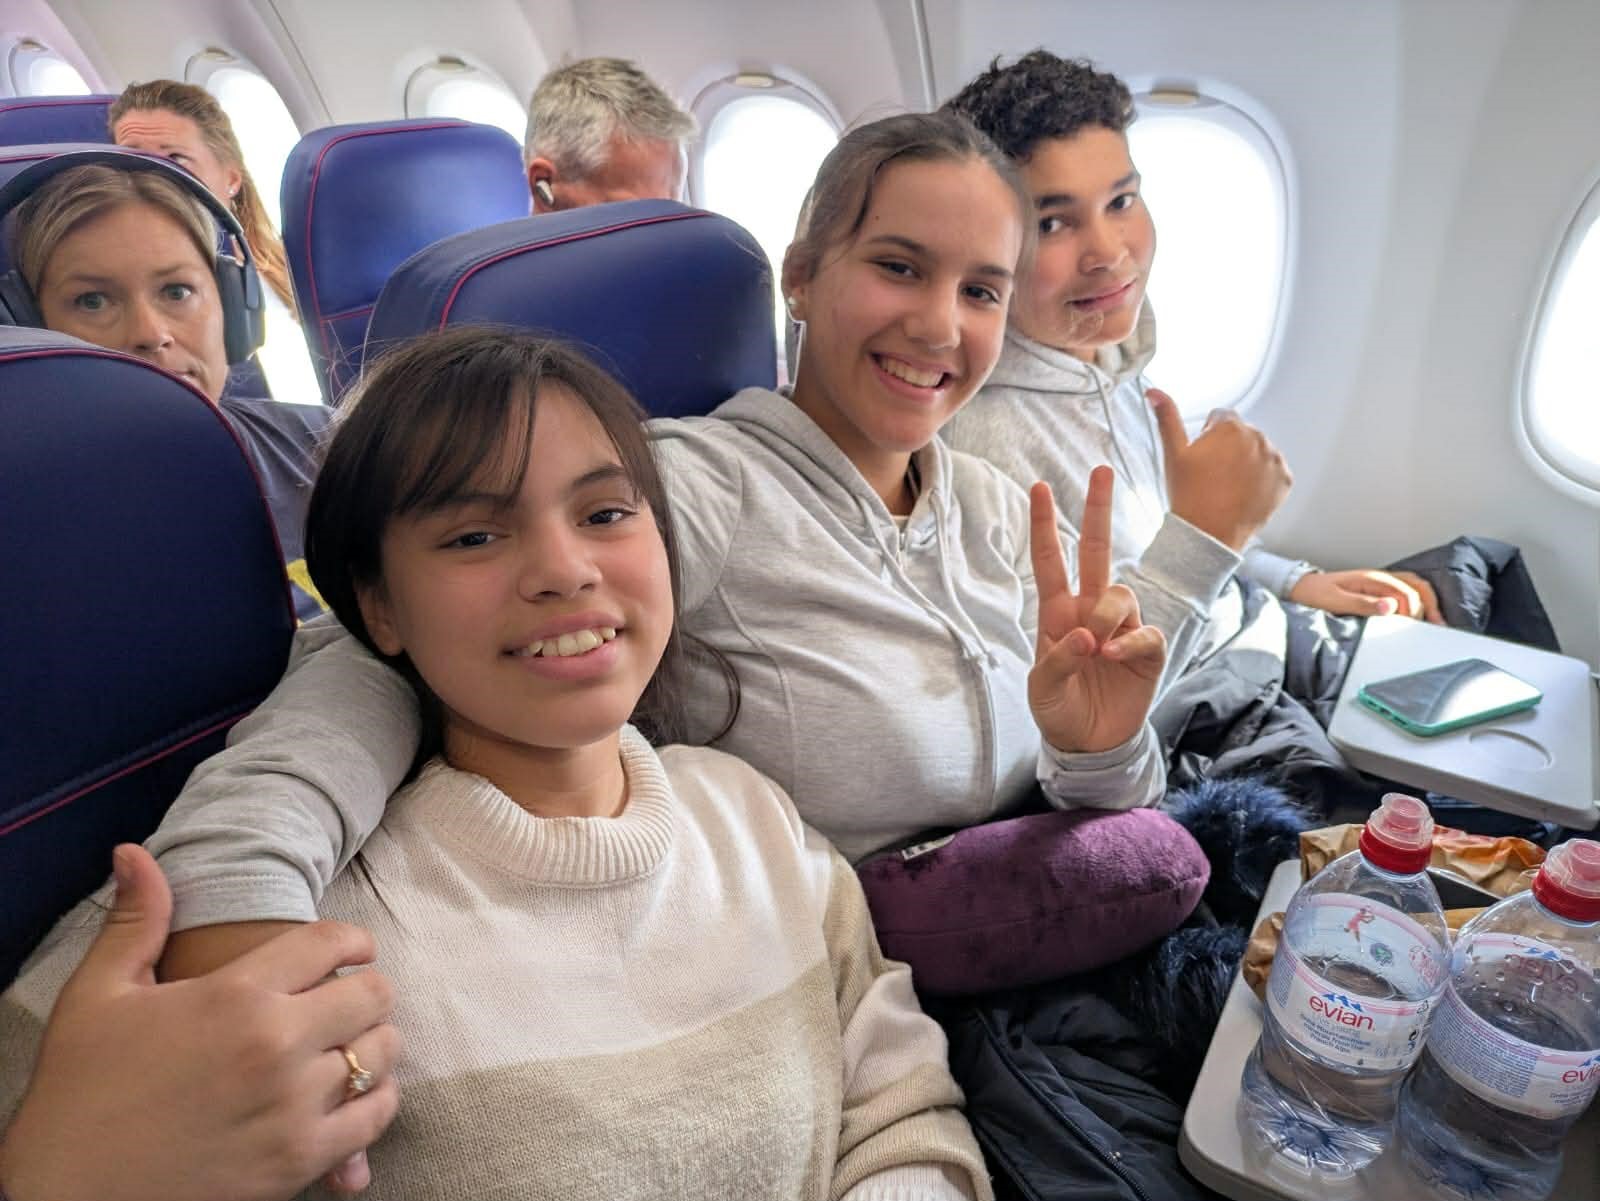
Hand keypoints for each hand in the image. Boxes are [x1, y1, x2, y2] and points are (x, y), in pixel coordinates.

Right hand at [0, 846, 399, 1200]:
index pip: (332, 942)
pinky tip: (352, 1095)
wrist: (62, 1194)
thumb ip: (135, 920)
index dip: (352, 939)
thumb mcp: (98, 995)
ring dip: (374, 1044)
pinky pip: (374, 1118)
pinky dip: (375, 1101)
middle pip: (372, 993)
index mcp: (234, 995)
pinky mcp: (297, 1161)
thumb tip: (135, 852)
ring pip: (381, 1054)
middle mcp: (274, 1044)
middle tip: (349, 998)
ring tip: (351, 1044)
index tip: (353, 949)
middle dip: (366, 989)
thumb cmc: (79, 1090)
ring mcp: (291, 1106)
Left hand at [1029, 467, 1166, 752]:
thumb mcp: (1042, 687)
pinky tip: (1114, 657)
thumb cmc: (1059, 708)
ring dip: (1107, 614)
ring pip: (1120, 592)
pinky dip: (1129, 641)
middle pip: (1097, 550)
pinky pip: (1144, 631)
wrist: (1090, 742)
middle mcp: (1090, 610)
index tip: (1037, 486)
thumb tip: (1087, 636)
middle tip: (1101, 469)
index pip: (1050, 560)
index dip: (1044, 524)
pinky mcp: (1147, 649)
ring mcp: (1121, 627)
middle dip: (1099, 509)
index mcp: (1058, 612)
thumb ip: (1059, 659)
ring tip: (1096, 649)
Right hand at [1151, 388, 1291, 550]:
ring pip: (1258, 452)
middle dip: (1229, 448)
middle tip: (1212, 475)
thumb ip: (1167, 417)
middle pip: (1242, 435)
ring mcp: (1274, 460)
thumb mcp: (1174, 454)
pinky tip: (1244, 492)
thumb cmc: (1189, 495)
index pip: (1221, 417)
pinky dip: (1263, 480)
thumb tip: (1154, 392)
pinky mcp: (1284, 481)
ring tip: (1227, 486)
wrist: (1208, 534)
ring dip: (1247, 462)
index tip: (1202, 457)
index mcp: (1231, 427)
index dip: (1208, 436)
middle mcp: (1258, 438)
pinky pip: (1274, 472)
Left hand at [1289, 568, 1443, 622]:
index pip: (1405, 593)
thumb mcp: (1336, 601)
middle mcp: (1380, 578)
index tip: (1411, 627)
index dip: (1412, 610)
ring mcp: (1380, 583)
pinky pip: (1406, 591)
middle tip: (1436, 625)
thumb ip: (1363, 604)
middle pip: (1417, 586)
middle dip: (1429, 605)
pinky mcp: (1378, 590)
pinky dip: (1419, 601)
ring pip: (1415, 586)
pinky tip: (1422, 614)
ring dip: (1427, 602)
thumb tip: (1391, 607)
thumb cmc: (1316, 594)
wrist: (1302, 587)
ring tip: (1436, 622)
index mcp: (1372, 580)